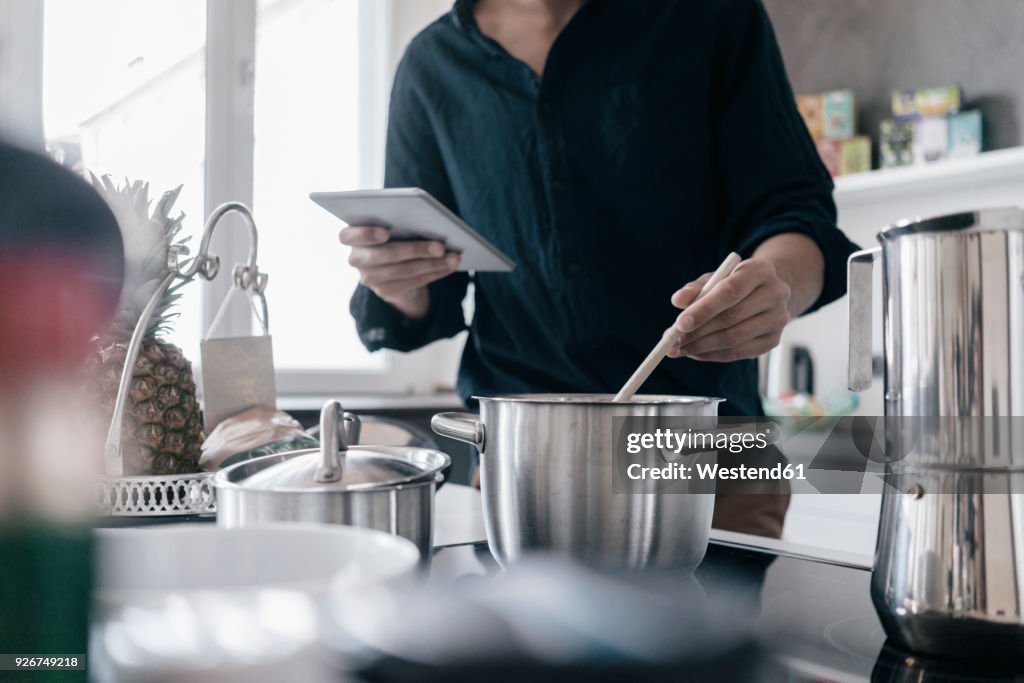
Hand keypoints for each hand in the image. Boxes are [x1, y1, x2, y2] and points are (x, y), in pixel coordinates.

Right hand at [339, 226, 459, 318]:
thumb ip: (398, 221)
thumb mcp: (390, 226)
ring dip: (433, 264)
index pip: (347, 235)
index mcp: (351, 237)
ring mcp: (370, 279)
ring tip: (453, 257)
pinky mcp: (386, 292)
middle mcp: (356, 259)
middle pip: (386, 255)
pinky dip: (435, 272)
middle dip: (416, 250)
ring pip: (404, 271)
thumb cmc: (392, 235)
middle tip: (440, 246)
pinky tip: (450, 266)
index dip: (366, 234)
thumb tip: (429, 222)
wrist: (390, 267)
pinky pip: (414, 282)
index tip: (386, 232)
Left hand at [666, 259, 790, 361]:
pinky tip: (695, 352)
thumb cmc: (734, 283)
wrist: (767, 292)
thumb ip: (695, 288)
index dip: (704, 309)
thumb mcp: (715, 278)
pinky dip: (712, 355)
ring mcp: (778, 319)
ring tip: (679, 349)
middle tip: (673, 341)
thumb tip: (678, 301)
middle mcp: (775, 293)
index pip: (730, 291)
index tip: (680, 324)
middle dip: (698, 332)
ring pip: (734, 339)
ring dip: (701, 347)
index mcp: (760, 270)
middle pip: (731, 318)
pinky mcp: (773, 340)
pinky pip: (738, 353)